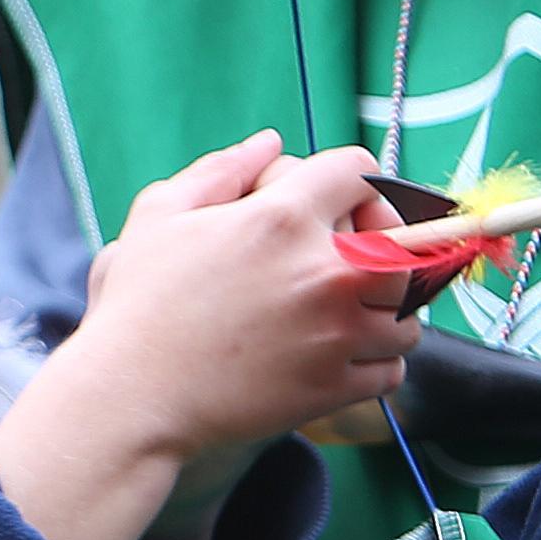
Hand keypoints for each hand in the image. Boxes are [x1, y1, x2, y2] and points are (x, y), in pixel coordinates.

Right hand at [0, 136, 419, 539]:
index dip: (352, 182)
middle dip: (382, 244)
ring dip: (386, 310)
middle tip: (349, 260)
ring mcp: (336, 332)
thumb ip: (221, 170)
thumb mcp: (162, 215)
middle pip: (403, 242)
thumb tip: (270, 143)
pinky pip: (392, 367)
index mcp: (282, 217)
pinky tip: (341, 355)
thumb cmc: (140, 304)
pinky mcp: (336, 386)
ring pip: (407, 313)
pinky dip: (376, 362)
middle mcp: (324, 271)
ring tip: (347, 314)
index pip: (359, 170)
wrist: (133, 396)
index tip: (339, 205)